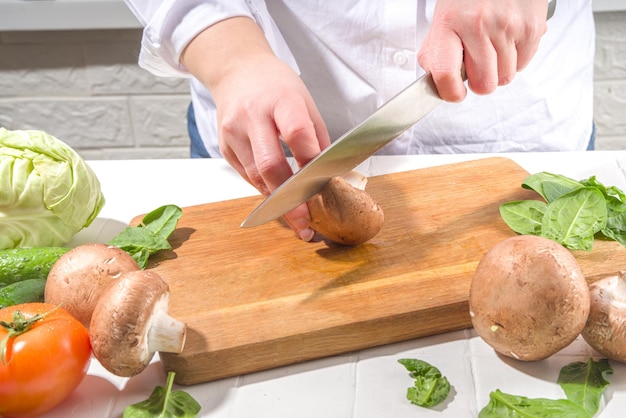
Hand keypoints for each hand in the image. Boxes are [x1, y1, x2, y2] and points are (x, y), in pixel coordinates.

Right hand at [182, 17, 329, 240]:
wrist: (236, 71)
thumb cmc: (276, 86)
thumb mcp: (304, 99)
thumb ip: (315, 136)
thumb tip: (326, 174)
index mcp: (279, 99)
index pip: (296, 132)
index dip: (310, 160)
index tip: (322, 182)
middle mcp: (251, 116)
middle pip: (270, 164)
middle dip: (289, 199)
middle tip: (305, 223)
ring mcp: (233, 132)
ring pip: (256, 176)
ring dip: (277, 202)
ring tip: (295, 220)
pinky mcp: (224, 146)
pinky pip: (246, 175)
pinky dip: (264, 189)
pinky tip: (278, 199)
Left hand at [417, 0, 548, 101]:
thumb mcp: (443, 20)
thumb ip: (435, 54)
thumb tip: (437, 83)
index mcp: (449, 24)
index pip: (445, 74)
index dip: (451, 92)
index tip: (455, 93)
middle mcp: (477, 24)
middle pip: (483, 84)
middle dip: (480, 81)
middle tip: (477, 65)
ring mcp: (506, 26)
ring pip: (505, 78)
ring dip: (499, 70)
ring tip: (493, 47)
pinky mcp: (530, 27)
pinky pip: (523, 64)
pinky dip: (515, 58)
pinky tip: (507, 40)